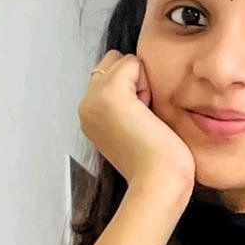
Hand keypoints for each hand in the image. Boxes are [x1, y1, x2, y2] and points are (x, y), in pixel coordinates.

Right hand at [77, 49, 195, 195]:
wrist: (158, 183)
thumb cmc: (157, 164)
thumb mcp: (135, 127)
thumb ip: (128, 103)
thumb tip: (139, 79)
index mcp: (91, 116)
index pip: (109, 74)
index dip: (132, 89)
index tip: (139, 123)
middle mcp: (86, 106)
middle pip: (113, 62)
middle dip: (133, 80)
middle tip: (143, 118)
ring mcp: (93, 99)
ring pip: (122, 60)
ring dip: (141, 83)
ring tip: (145, 117)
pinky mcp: (109, 94)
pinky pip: (132, 62)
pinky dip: (146, 84)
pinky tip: (146, 113)